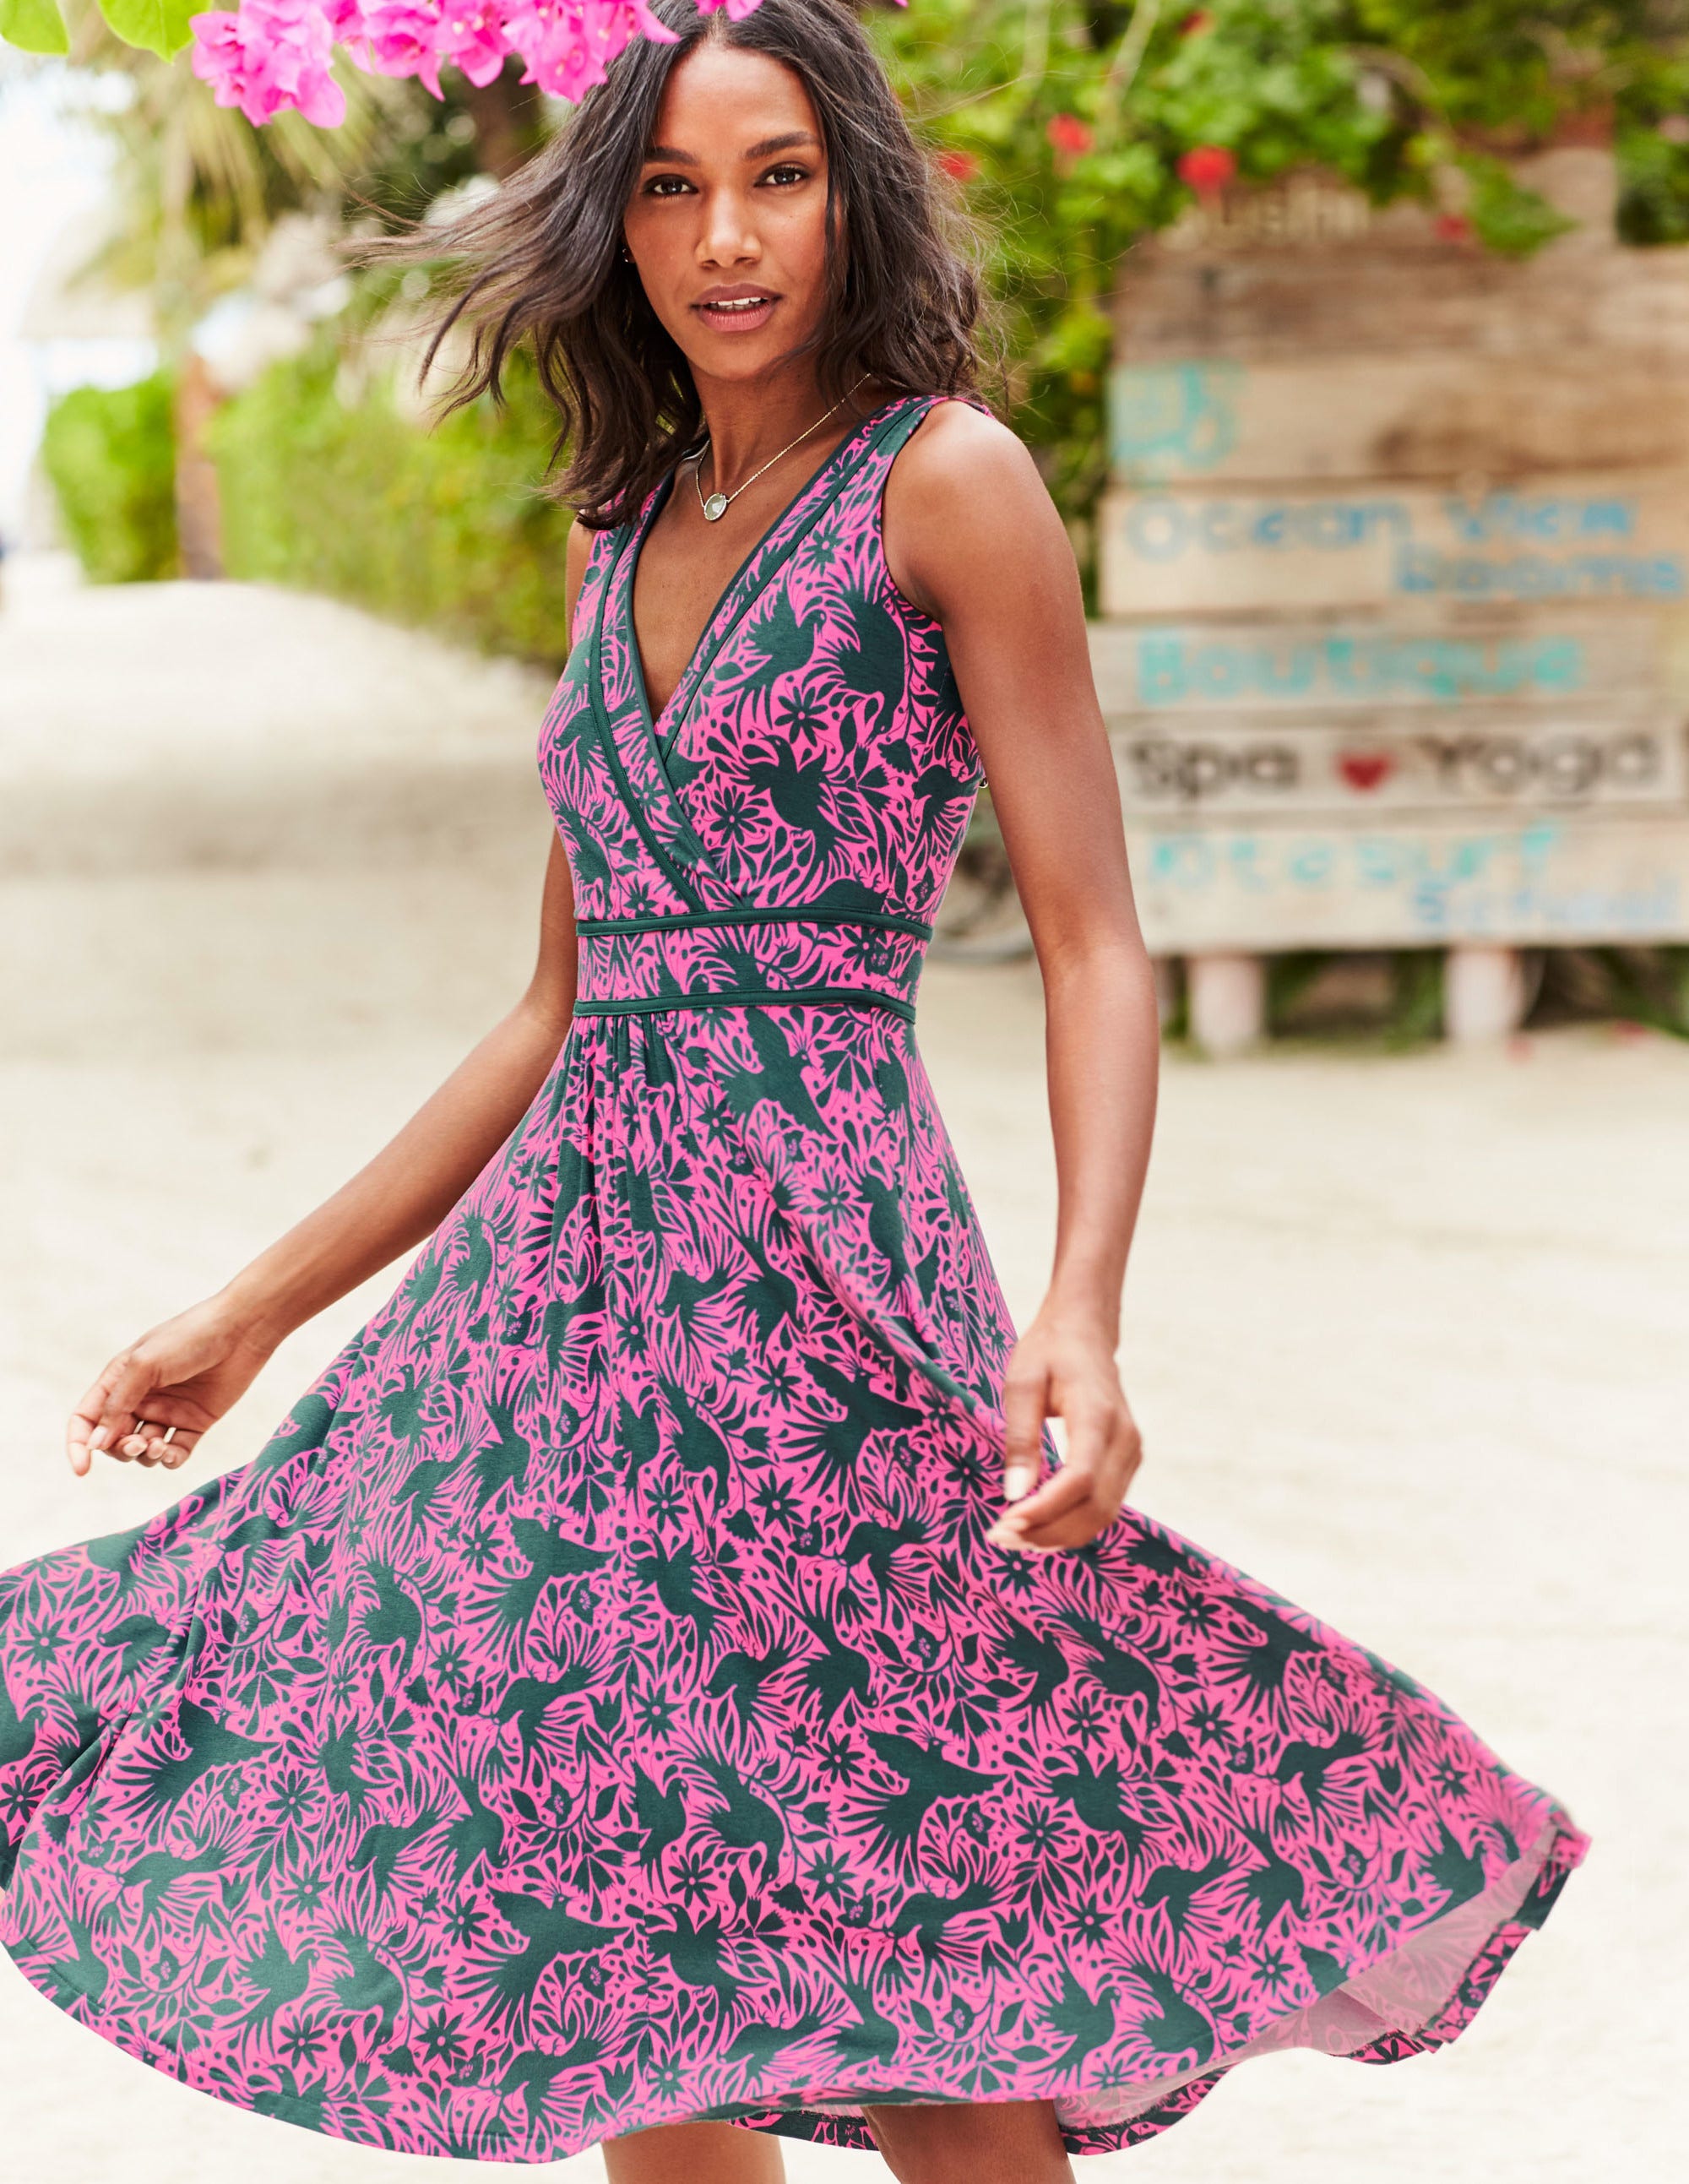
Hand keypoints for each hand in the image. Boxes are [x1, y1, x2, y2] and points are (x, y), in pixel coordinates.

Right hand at [67, 1294, 276, 1477]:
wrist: (242, 1329)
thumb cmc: (190, 1337)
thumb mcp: (145, 1364)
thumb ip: (118, 1404)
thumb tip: (96, 1444)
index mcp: (120, 1379)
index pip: (87, 1418)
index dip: (79, 1444)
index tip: (82, 1469)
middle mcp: (141, 1398)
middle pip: (115, 1440)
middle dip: (120, 1449)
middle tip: (138, 1443)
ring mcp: (169, 1412)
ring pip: (144, 1451)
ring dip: (145, 1455)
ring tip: (158, 1444)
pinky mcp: (196, 1422)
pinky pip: (176, 1452)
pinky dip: (170, 1459)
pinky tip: (172, 1453)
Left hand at [986, 1309, 1141, 1552]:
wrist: (1086, 1331)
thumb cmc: (1049, 1351)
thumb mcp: (1021, 1384)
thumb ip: (1020, 1437)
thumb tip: (1014, 1493)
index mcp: (1098, 1415)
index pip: (1080, 1479)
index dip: (1045, 1509)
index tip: (1005, 1522)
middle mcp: (1125, 1439)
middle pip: (1095, 1507)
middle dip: (1048, 1532)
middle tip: (1000, 1537)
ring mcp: (1132, 1452)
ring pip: (1104, 1514)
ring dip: (1060, 1534)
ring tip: (1014, 1537)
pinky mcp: (1127, 1461)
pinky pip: (1105, 1505)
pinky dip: (1073, 1523)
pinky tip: (1039, 1524)